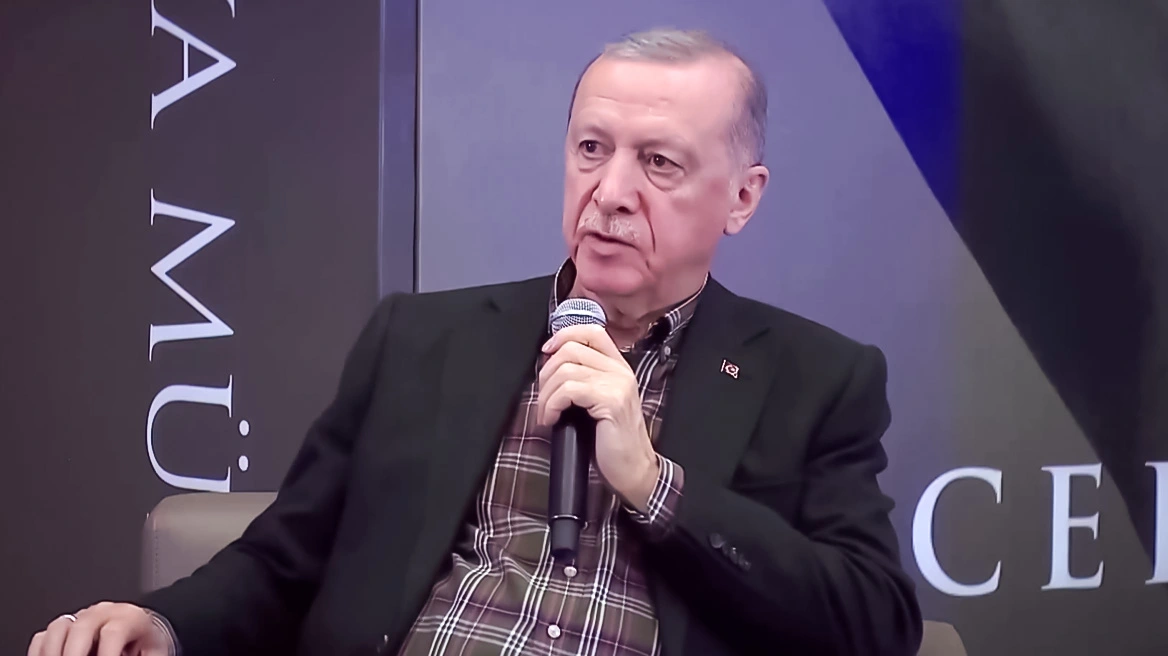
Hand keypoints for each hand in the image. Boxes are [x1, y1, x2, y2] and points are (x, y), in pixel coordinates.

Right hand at [27, 602, 171, 655]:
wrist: (143, 634)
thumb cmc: (146, 645)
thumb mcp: (153, 652)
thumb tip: (129, 655)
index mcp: (130, 618)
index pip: (114, 632)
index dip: (107, 654)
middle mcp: (104, 613)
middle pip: (82, 626)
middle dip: (74, 652)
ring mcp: (83, 616)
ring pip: (59, 626)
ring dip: (53, 651)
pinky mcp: (67, 626)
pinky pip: (45, 634)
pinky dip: (42, 651)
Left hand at [538, 324, 659, 510]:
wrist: (633, 469)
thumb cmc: (612, 441)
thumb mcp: (599, 402)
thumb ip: (585, 380)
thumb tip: (550, 367)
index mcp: (618, 367)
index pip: (591, 332)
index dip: (563, 336)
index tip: (546, 352)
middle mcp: (620, 371)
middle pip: (571, 349)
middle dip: (546, 373)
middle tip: (544, 398)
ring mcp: (617, 384)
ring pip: (566, 370)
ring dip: (546, 394)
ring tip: (547, 413)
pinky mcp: (610, 401)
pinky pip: (568, 390)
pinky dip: (551, 405)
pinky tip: (551, 419)